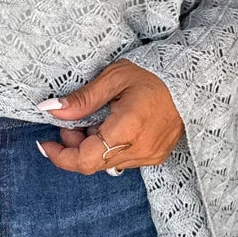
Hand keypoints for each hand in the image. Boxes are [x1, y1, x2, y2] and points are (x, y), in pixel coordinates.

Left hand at [37, 59, 183, 174]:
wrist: (192, 80)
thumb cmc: (153, 74)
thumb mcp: (113, 78)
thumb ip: (81, 99)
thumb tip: (49, 109)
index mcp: (128, 129)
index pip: (84, 160)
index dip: (60, 156)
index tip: (45, 143)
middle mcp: (140, 149)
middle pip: (92, 162)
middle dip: (74, 145)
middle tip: (73, 121)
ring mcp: (150, 155)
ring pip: (106, 162)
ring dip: (92, 146)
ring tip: (97, 119)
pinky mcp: (155, 156)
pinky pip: (122, 159)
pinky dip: (110, 147)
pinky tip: (113, 126)